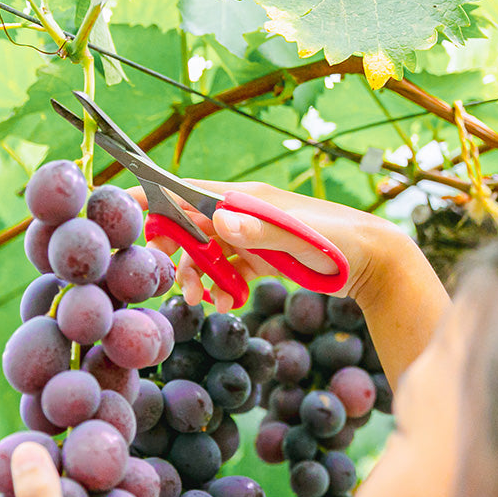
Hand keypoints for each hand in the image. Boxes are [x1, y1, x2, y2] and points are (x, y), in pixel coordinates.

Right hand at [132, 180, 402, 311]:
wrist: (374, 263)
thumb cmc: (342, 244)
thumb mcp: (301, 239)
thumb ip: (261, 230)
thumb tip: (218, 219)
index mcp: (247, 199)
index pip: (191, 192)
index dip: (156, 196)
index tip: (124, 202)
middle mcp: (244, 214)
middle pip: (192, 225)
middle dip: (174, 249)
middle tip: (163, 274)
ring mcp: (251, 236)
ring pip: (207, 253)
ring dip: (197, 276)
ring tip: (198, 301)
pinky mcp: (260, 257)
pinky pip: (227, 271)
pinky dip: (220, 287)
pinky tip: (224, 304)